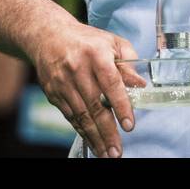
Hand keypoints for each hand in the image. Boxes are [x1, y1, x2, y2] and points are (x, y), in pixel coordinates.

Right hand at [29, 21, 144, 157]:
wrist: (48, 36)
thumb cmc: (87, 40)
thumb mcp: (112, 42)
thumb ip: (128, 63)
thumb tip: (141, 85)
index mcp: (96, 54)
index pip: (111, 83)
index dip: (121, 106)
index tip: (129, 125)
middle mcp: (77, 70)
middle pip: (94, 105)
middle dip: (107, 131)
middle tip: (117, 150)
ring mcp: (63, 83)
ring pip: (81, 116)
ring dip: (95, 137)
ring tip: (107, 153)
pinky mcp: (53, 93)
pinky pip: (70, 116)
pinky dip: (82, 131)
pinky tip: (93, 142)